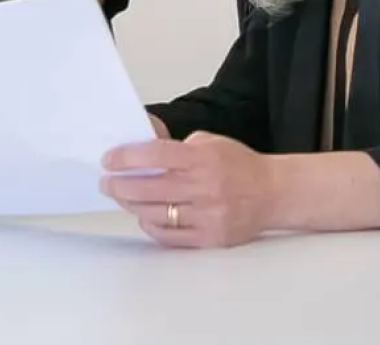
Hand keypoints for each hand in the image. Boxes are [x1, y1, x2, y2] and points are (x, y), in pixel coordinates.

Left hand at [100, 132, 278, 247]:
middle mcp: (204, 186)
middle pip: (150, 188)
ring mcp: (206, 214)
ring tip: (122, 197)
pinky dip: (151, 226)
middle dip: (120, 185)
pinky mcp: (209, 237)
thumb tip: (143, 152)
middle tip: (106, 182)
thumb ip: (179, 147)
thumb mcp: (212, 142)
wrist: (272, 193)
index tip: (108, 160)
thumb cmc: (239, 164)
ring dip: (132, 205)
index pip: (157, 155)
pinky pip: (169, 236)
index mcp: (203, 158)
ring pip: (156, 213)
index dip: (128, 157)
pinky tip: (143, 216)